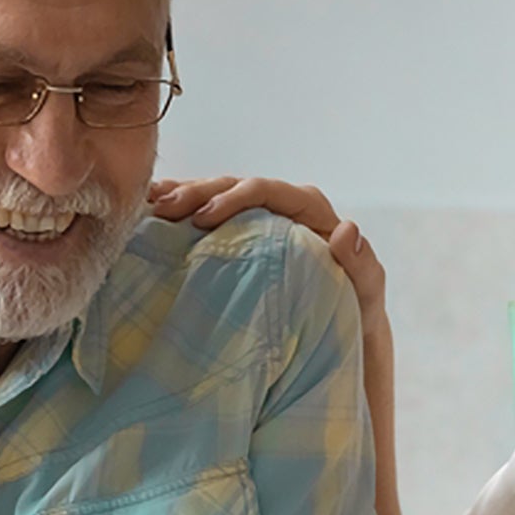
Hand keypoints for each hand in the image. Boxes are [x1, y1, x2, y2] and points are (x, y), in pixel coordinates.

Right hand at [149, 176, 386, 329]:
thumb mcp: (366, 293)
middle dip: (197, 192)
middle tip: (164, 207)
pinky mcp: (238, 237)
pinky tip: (149, 216)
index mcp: (309, 209)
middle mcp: (281, 206)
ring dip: (180, 196)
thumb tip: (346, 229)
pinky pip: (205, 218)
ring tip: (148, 204)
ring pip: (214, 196)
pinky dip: (179, 215)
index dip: (234, 197)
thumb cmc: (355, 311)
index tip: (204, 217)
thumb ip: (363, 264)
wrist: (340, 328)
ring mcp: (257, 221)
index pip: (266, 190)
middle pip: (233, 185)